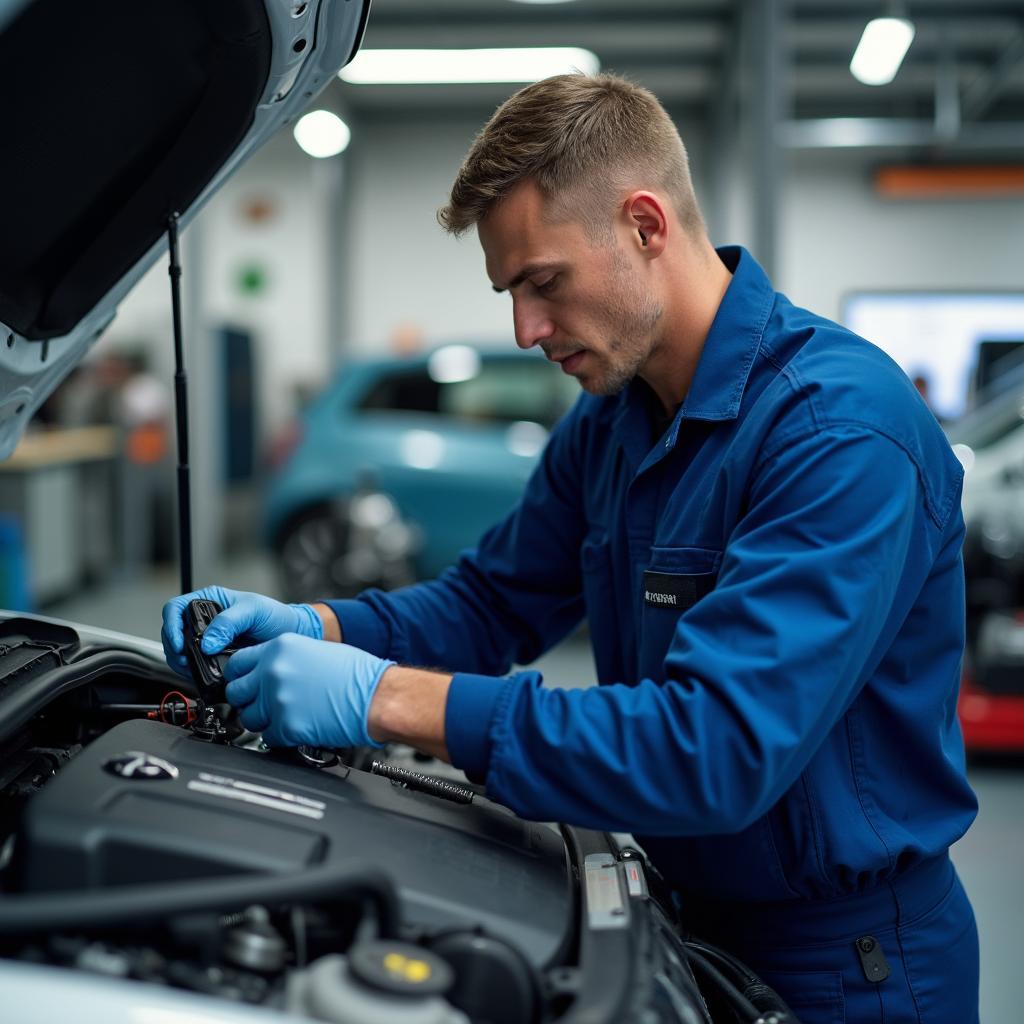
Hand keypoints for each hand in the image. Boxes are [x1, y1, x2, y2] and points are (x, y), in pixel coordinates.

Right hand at [161, 586, 322, 678]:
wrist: (290, 634)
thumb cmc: (274, 615)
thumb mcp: (253, 610)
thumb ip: (229, 622)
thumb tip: (207, 641)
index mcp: (209, 601)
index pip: (175, 608)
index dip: (171, 625)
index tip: (180, 642)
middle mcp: (204, 620)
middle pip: (173, 633)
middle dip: (175, 649)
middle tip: (186, 661)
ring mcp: (207, 639)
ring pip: (180, 652)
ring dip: (182, 663)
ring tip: (193, 669)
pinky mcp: (213, 657)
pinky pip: (195, 665)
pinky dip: (194, 671)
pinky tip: (202, 674)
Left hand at [223, 634, 394, 748]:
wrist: (377, 696)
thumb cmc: (356, 675)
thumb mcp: (314, 650)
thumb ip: (284, 658)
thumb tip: (264, 671)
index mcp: (279, 647)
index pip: (236, 663)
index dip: (241, 677)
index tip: (246, 684)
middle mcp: (273, 671)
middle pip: (236, 692)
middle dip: (249, 700)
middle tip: (265, 704)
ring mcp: (277, 699)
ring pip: (248, 718)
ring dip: (263, 721)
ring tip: (284, 717)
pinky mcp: (286, 726)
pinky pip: (267, 737)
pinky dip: (278, 737)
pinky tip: (295, 728)